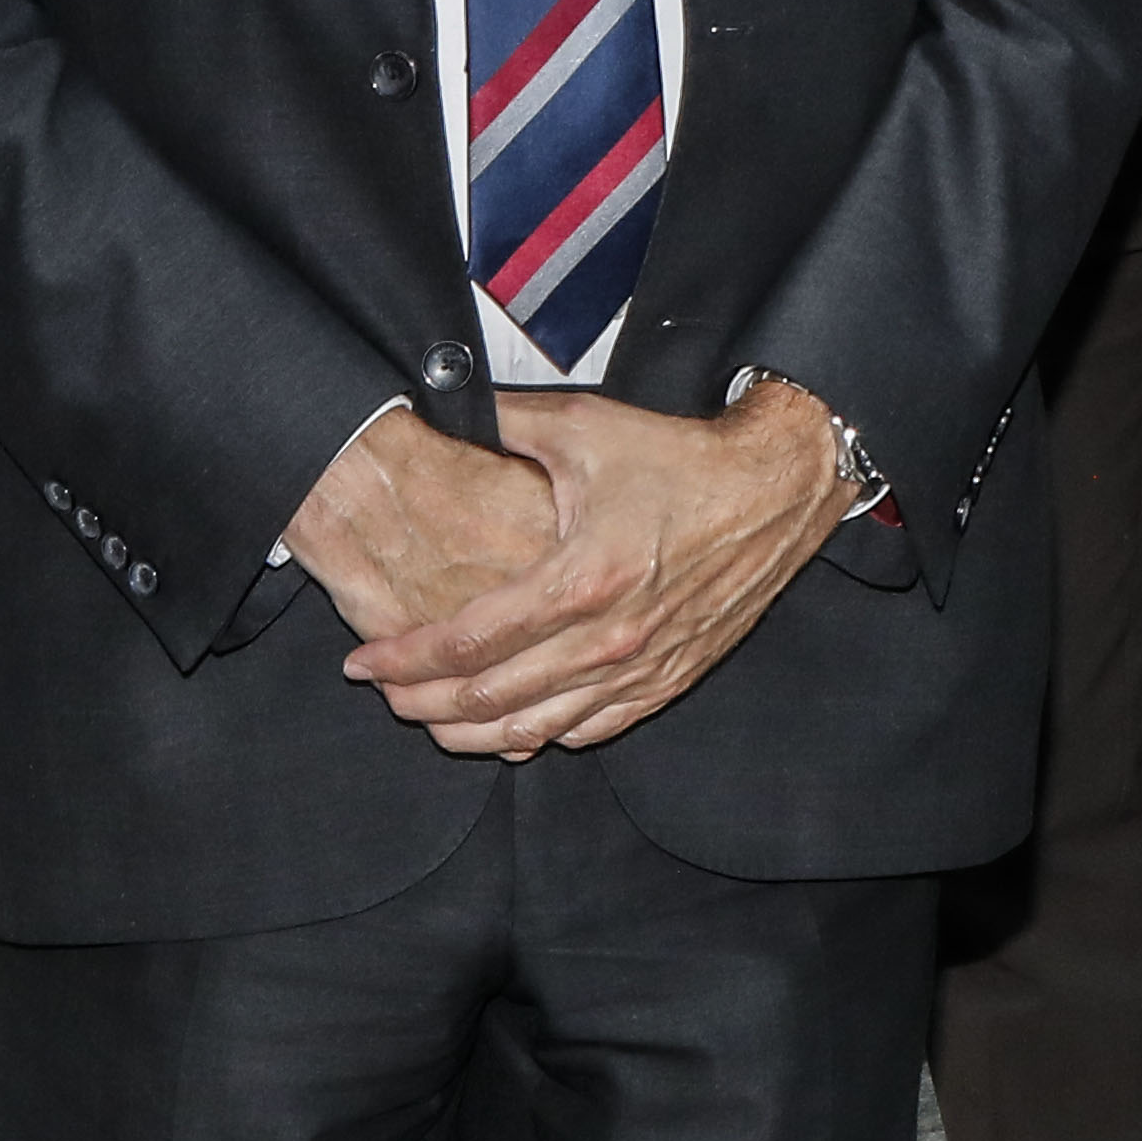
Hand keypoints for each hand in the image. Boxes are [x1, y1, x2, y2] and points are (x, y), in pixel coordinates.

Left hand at [338, 384, 854, 757]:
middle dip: (420, 704)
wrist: (777, 486)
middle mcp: (610, 637)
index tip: (363, 661)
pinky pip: (589, 731)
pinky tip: (510, 726)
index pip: (468, 642)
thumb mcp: (584, 426)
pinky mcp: (669, 678)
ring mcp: (642, 667)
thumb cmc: (682, 457)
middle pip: (489, 700)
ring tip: (429, 718)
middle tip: (383, 693)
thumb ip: (501, 423)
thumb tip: (436, 404)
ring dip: (469, 733)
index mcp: (582, 577)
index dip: (404, 659)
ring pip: (534, 731)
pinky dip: (538, 737)